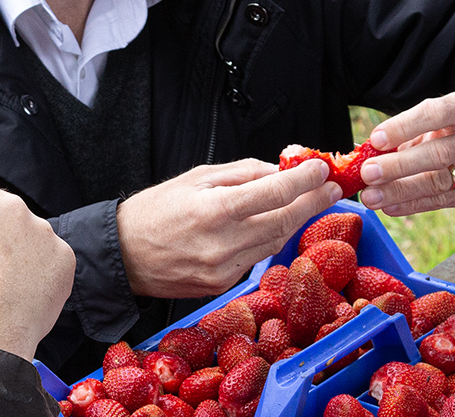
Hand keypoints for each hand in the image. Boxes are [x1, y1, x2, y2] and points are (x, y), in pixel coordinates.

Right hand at [117, 158, 340, 298]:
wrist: (123, 255)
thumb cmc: (154, 210)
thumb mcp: (195, 178)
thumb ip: (242, 173)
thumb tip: (280, 169)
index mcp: (215, 210)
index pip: (275, 193)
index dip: (304, 180)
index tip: (321, 168)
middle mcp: (223, 243)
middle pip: (284, 221)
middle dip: (312, 202)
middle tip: (331, 187)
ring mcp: (224, 269)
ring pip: (274, 241)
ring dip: (295, 220)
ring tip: (310, 201)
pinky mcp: (222, 284)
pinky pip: (256, 257)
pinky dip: (268, 238)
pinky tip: (273, 224)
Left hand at [356, 91, 454, 216]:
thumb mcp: (441, 123)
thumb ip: (408, 133)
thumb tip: (364, 151)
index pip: (436, 113)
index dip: (405, 126)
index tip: (376, 140)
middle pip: (439, 153)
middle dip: (399, 166)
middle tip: (368, 173)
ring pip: (441, 183)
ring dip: (401, 191)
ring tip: (372, 196)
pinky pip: (445, 202)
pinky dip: (413, 205)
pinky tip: (391, 206)